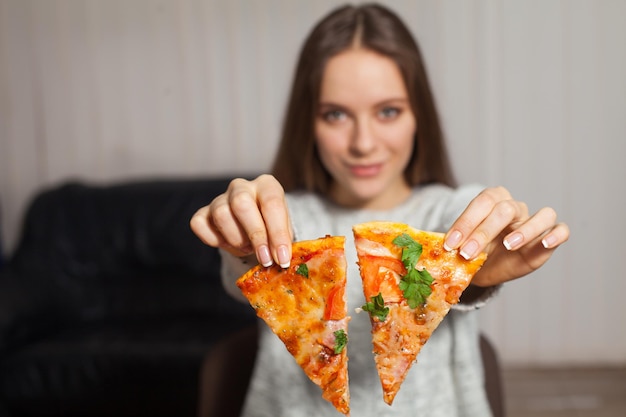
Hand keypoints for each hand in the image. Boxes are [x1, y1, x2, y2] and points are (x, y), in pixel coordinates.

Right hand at [189, 174, 293, 266]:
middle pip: (242, 203)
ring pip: (221, 215)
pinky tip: (229, 244)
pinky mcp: (203, 213)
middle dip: (255, 235)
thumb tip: (281, 259)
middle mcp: (242, 187)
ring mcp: (220, 198)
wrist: (254, 229)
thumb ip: (282, 242)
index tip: (282, 258)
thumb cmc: (272, 228)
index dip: (278, 232)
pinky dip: (214, 240)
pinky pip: (200, 225)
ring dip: (236, 239)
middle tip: (265, 258)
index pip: (272, 203)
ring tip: (248, 248)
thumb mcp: (283, 232)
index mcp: (266, 185)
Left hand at [443, 186, 569, 286]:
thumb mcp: (458, 245)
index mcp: (491, 200)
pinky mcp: (547, 240)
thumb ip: (451, 242)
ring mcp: (534, 221)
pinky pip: (561, 229)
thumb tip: (431, 248)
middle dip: (483, 232)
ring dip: (525, 230)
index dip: (466, 221)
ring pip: (542, 214)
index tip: (450, 243)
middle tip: (466, 253)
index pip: (482, 202)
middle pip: (505, 210)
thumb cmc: (472, 250)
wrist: (485, 268)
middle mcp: (514, 207)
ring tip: (508, 245)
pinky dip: (556, 234)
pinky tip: (545, 243)